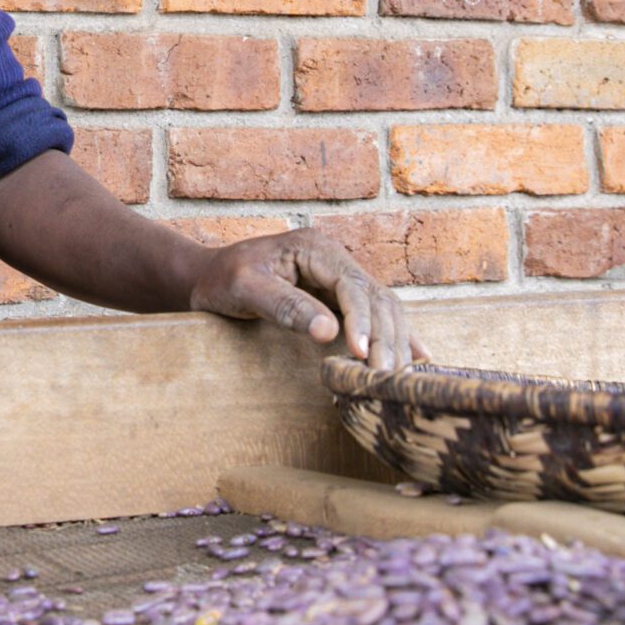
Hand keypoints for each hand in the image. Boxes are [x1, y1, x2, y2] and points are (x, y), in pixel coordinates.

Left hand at [185, 228, 426, 369]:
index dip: (363, 321)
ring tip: (399, 377)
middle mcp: (335, 258)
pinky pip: (375, 314)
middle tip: (386, 377)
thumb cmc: (220, 279)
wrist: (206, 276)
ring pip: (383, 307)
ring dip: (394, 341)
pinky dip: (395, 336)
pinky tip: (417, 358)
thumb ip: (284, 306)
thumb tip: (328, 331)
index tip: (362, 356)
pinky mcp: (339, 295)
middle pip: (377, 297)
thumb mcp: (244, 289)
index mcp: (316, 247)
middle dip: (385, 337)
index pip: (353, 285)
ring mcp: (340, 275)